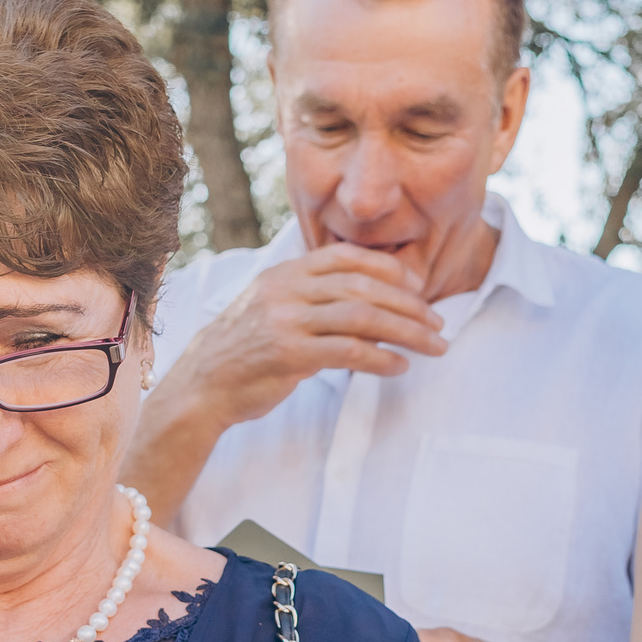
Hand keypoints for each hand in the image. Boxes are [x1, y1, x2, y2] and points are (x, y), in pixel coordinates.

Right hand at [165, 245, 446, 430]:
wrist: (203, 384)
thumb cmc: (248, 350)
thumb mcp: (275, 308)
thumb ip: (316, 298)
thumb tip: (378, 305)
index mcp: (285, 273)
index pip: (347, 257)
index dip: (389, 268)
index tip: (417, 287)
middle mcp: (286, 290)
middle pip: (363, 286)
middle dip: (409, 304)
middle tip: (437, 322)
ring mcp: (286, 320)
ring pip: (363, 316)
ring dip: (407, 331)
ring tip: (434, 345)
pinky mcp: (289, 355)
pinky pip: (349, 352)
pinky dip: (382, 358)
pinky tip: (401, 366)